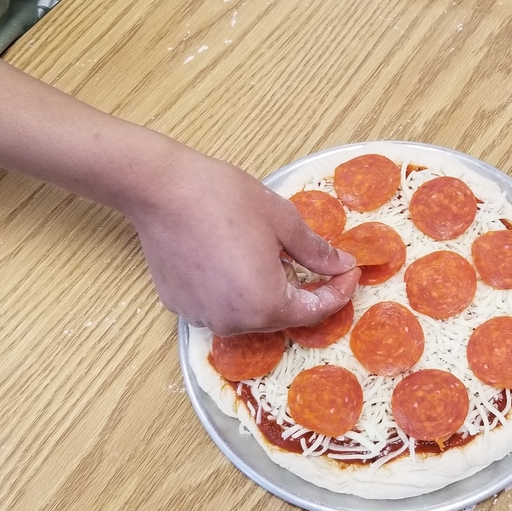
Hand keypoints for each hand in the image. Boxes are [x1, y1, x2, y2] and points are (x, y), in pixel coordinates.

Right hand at [125, 148, 361, 335]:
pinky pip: (220, 303)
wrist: (161, 188)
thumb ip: (316, 252)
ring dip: (267, 289)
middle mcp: (233, 322)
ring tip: (268, 252)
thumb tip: (341, 265)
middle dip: (303, 290)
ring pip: (249, 311)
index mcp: (264, 305)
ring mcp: (201, 316)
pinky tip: (234, 256)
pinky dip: (234, 287)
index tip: (350, 271)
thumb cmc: (224, 199)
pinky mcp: (179, 304)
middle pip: (281, 316)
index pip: (314, 311)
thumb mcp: (283, 221)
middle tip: (315, 260)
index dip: (338, 291)